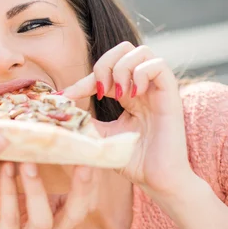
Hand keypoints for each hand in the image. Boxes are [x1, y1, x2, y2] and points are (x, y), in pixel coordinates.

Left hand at [0, 163, 99, 228]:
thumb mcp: (20, 201)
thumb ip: (32, 179)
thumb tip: (39, 140)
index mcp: (55, 223)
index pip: (83, 203)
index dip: (91, 182)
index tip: (94, 155)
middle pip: (76, 214)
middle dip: (81, 187)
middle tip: (81, 160)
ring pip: (42, 220)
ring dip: (36, 187)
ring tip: (28, 160)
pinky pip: (9, 219)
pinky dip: (8, 191)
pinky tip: (4, 169)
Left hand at [63, 41, 193, 197]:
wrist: (156, 180)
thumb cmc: (131, 160)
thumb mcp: (99, 136)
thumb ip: (83, 119)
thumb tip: (58, 107)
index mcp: (127, 94)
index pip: (104, 70)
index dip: (83, 80)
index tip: (65, 96)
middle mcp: (142, 87)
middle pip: (124, 49)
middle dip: (104, 64)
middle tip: (99, 91)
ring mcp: (157, 89)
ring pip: (141, 51)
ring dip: (120, 68)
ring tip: (116, 94)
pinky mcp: (171, 95)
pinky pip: (159, 65)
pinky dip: (140, 73)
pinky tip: (132, 95)